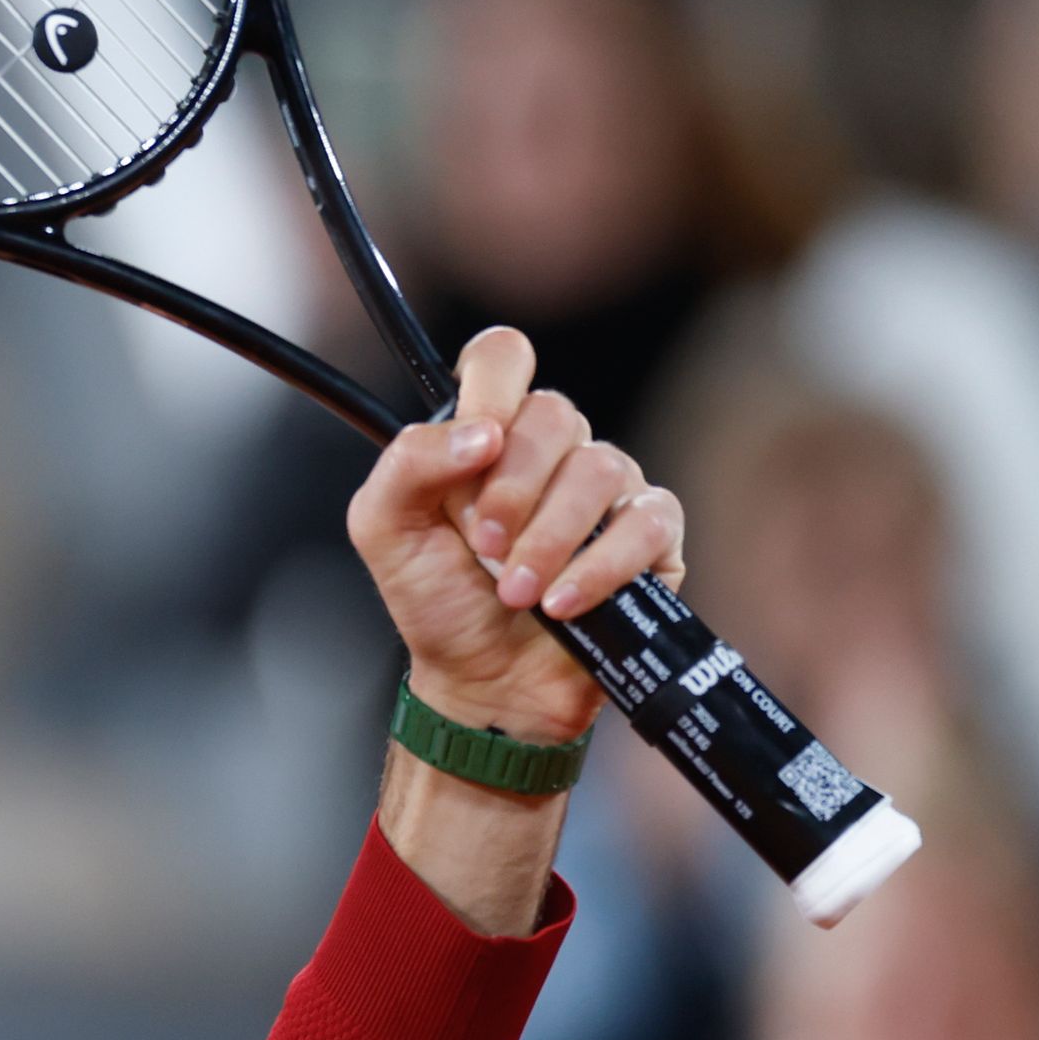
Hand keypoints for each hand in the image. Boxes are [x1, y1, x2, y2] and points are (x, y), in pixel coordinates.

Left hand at [349, 327, 686, 746]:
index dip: (491, 387)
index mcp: (488, 433)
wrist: (483, 683)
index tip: (476, 447)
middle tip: (482, 546)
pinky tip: (561, 604)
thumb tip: (483, 434)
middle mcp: (553, 450)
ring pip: (600, 467)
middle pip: (554, 413)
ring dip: (549, 538)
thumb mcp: (385, 531)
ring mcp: (608, 489)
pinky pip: (647, 522)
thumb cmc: (437, 601)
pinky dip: (600, 567)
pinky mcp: (653, 536)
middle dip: (511, 488)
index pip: (502, 356)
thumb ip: (408, 464)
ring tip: (515, 591)